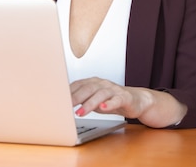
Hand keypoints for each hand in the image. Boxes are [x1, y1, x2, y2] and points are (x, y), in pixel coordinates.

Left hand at [70, 77, 186, 127]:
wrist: (136, 100)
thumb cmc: (111, 100)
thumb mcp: (94, 100)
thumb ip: (81, 100)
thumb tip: (63, 104)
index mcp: (94, 82)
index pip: (79, 84)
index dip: (68, 91)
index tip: (58, 99)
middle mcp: (103, 84)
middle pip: (88, 88)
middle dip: (76, 97)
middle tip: (66, 106)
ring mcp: (114, 90)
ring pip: (101, 94)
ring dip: (89, 103)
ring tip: (80, 112)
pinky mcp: (125, 97)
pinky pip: (117, 100)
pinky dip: (109, 104)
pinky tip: (103, 108)